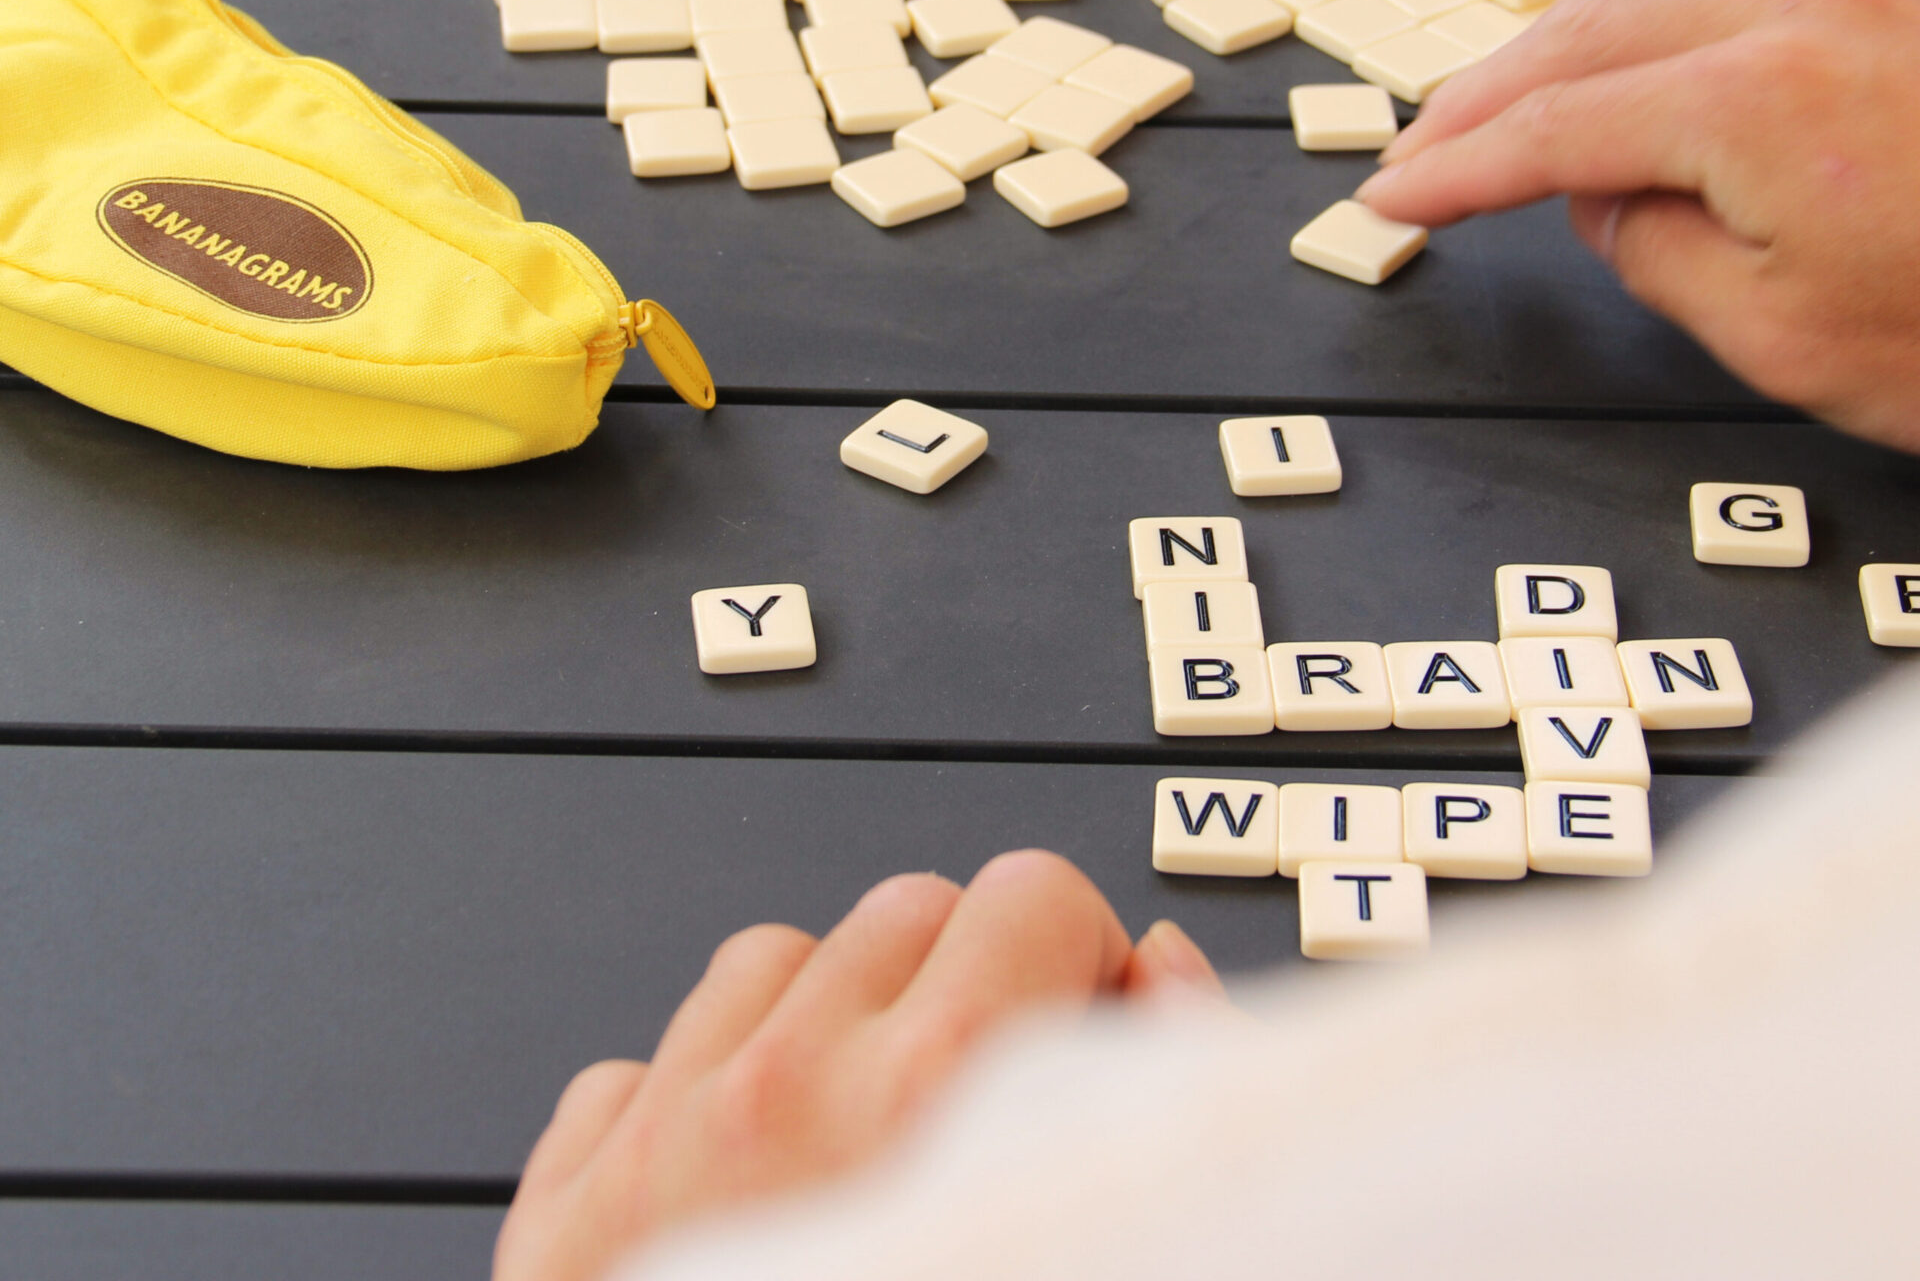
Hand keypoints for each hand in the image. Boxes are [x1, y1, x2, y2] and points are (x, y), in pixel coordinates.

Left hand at [492, 852, 1221, 1280]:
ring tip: (859, 1162)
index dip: (1077, 969)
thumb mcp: (1124, 1242)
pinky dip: (693, 1108)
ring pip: (770, 964)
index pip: (1033, 895)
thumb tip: (1160, 975)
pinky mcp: (563, 1220)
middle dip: (961, 991)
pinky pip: (639, 1064)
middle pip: (907, 912)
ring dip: (824, 1032)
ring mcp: (657, 1146)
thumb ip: (1174, 1092)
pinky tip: (747, 1209)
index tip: (1071, 1035)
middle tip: (972, 1114)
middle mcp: (785, 1093)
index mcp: (940, 1097)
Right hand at [1357, 0, 1919, 451]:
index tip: (1392, 194)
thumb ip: (1652, 247)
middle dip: (1478, 94)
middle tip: (1418, 148)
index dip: (1453, 166)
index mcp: (1756, 105)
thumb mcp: (1782, 336)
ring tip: (1510, 82)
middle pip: (1582, 29)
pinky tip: (1632, 23)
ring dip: (1556, 19)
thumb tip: (1601, 191)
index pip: (1552, 127)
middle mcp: (1798, 16)